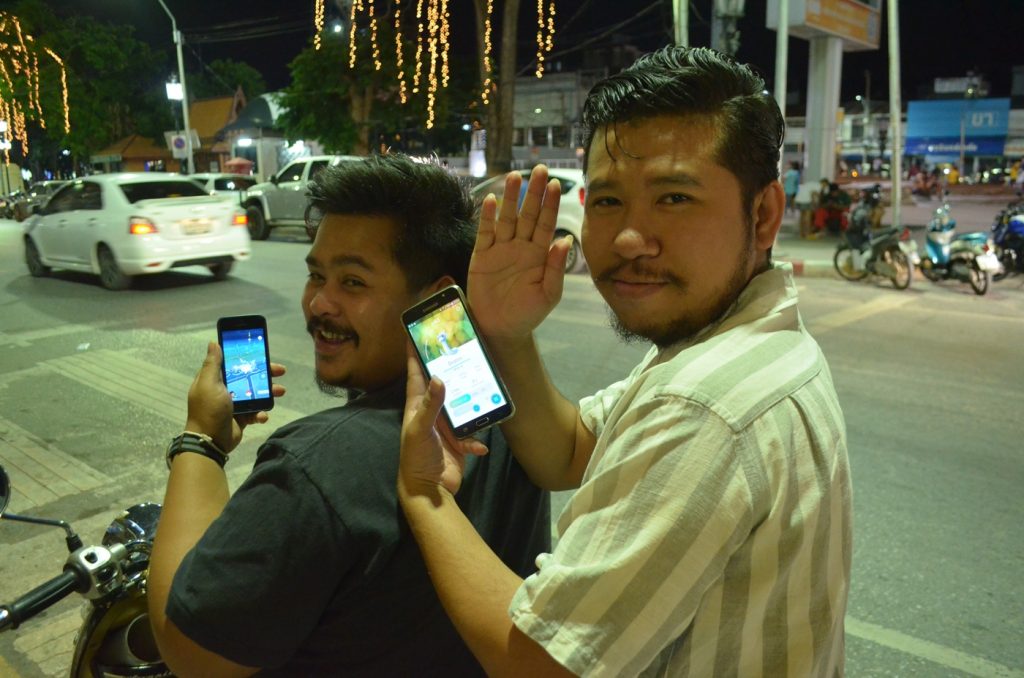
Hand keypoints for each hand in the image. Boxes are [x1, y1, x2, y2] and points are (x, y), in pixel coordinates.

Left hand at [184, 342, 286, 453]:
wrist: (210, 441)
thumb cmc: (209, 409)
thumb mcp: (209, 384)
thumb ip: (212, 364)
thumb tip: (213, 343)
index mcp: (215, 379)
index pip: (233, 364)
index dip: (248, 358)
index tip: (262, 353)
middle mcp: (224, 390)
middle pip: (248, 377)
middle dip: (266, 374)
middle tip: (281, 371)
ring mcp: (234, 405)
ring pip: (256, 394)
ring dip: (269, 393)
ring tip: (281, 392)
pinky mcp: (241, 418)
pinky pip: (255, 412)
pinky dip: (261, 413)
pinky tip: (262, 416)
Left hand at [399, 343, 486, 497]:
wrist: (428, 491)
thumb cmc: (416, 457)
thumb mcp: (420, 429)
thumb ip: (430, 405)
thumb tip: (439, 377)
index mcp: (417, 406)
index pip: (416, 375)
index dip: (415, 355)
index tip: (416, 333)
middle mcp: (432, 413)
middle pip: (443, 387)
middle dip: (452, 372)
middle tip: (464, 351)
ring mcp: (447, 428)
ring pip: (462, 407)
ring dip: (472, 404)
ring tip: (484, 391)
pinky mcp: (459, 443)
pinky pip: (472, 436)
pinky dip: (477, 440)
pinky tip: (479, 445)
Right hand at [468, 165, 572, 340]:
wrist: (501, 328)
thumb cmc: (528, 313)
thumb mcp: (548, 294)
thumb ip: (556, 268)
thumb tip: (565, 240)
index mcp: (539, 254)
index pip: (547, 224)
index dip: (550, 204)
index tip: (556, 184)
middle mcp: (521, 246)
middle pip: (528, 214)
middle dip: (534, 192)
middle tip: (540, 169)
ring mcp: (501, 249)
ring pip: (507, 218)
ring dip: (511, 198)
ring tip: (515, 176)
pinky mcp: (482, 255)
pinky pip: (484, 232)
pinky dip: (487, 217)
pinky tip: (490, 200)